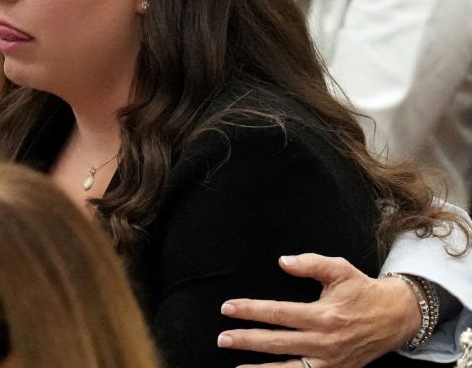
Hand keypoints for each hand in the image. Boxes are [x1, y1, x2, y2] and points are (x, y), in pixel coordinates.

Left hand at [216, 254, 421, 367]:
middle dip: (247, 341)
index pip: (278, 313)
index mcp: (323, 315)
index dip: (251, 310)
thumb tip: (283, 261)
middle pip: (277, 342)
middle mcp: (325, 341)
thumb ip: (311, 264)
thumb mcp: (340, 270)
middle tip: (222, 338)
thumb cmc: (363, 290)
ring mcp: (330, 360)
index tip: (228, 308)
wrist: (396, 317)